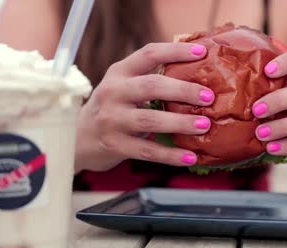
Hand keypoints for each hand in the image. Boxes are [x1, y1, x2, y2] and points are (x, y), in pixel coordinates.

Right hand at [75, 43, 214, 171]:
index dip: (176, 51)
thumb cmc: (114, 108)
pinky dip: (170, 155)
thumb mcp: (124, 86)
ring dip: (180, 123)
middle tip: (208, 97)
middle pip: (151, 86)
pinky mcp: (115, 144)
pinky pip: (147, 150)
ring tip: (204, 126)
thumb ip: (152, 78)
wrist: (78, 137)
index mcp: (120, 72)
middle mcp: (113, 92)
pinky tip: (190, 157)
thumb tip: (199, 72)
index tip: (202, 52)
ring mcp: (112, 119)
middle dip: (182, 90)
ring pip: (149, 120)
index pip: (149, 54)